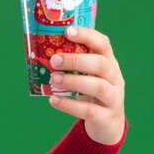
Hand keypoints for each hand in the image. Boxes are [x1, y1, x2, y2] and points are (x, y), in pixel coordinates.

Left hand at [48, 26, 125, 144]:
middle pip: (101, 64)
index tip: (68, 31)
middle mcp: (114, 78)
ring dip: (73, 81)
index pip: (103, 44)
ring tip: (53, 79)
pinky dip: (69, 105)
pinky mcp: (105, 117)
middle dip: (77, 60)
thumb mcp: (87, 75)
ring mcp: (113, 98)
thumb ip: (71, 65)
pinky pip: (89, 110)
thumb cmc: (91, 92)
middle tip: (54, 60)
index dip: (87, 36)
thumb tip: (39, 53)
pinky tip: (53, 100)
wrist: (108, 122)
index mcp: (109, 63)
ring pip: (98, 87)